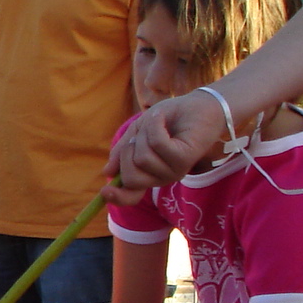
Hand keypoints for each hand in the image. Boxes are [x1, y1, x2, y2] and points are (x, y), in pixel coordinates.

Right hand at [106, 90, 222, 202]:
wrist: (197, 105)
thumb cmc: (168, 118)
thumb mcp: (137, 133)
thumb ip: (122, 152)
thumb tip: (107, 172)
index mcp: (150, 175)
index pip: (131, 196)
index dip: (117, 197)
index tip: (105, 191)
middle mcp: (162, 177)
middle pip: (131, 178)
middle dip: (126, 152)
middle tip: (137, 135)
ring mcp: (175, 170)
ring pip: (142, 159)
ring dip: (143, 134)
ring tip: (156, 122)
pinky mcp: (184, 159)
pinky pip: (157, 145)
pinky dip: (154, 125)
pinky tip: (160, 117)